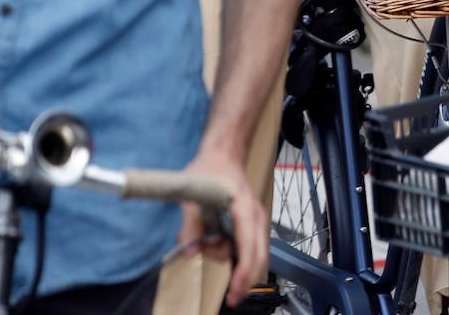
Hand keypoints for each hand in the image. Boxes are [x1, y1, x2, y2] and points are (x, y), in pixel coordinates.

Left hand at [178, 144, 266, 308]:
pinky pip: (247, 245)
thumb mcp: (191, 194)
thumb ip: (190, 225)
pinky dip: (234, 253)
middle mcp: (255, 217)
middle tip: (230, 295)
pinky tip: (214, 244)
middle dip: (244, 278)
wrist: (223, 152)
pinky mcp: (249, 221)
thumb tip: (190, 251)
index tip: (234, 293)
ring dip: (231, 260)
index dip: (243, 274)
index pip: (249, 248)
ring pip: (253, 253)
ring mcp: (255, 219)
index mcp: (244, 210)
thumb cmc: (209, 169)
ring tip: (205, 245)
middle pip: (258, 256)